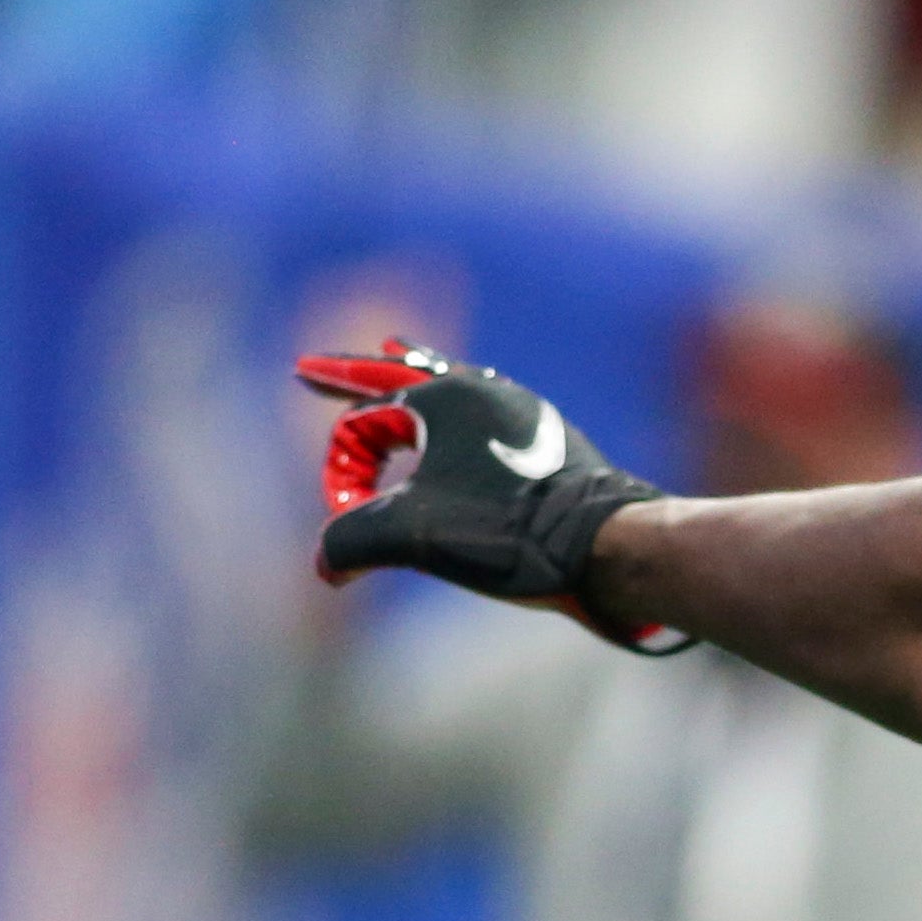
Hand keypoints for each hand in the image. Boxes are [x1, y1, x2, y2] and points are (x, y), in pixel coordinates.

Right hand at [293, 345, 675, 651]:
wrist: (609, 547)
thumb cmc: (512, 532)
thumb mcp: (414, 536)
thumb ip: (351, 542)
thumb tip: (326, 567)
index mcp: (444, 397)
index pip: (362, 426)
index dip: (342, 474)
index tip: (349, 518)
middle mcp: (484, 393)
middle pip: (400, 378)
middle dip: (352, 375)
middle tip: (312, 367)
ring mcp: (522, 414)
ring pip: (451, 387)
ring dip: (412, 375)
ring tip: (394, 353)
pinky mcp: (551, 443)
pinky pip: (489, 413)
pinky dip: (461, 408)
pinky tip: (467, 411)